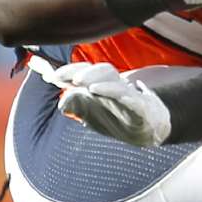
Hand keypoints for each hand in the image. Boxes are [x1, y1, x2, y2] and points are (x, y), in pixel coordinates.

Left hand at [46, 62, 171, 146]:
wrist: (149, 132)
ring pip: (114, 79)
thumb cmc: (119, 117)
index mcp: (103, 85)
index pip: (87, 72)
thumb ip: (76, 104)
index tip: (51, 76)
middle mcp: (115, 86)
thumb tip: (61, 104)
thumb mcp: (93, 113)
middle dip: (81, 71)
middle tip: (64, 77)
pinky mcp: (141, 108)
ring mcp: (129, 95)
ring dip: (97, 78)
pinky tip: (98, 91)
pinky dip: (114, 92)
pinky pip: (130, 98)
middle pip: (101, 70)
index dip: (69, 71)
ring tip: (81, 83)